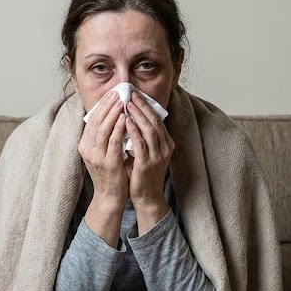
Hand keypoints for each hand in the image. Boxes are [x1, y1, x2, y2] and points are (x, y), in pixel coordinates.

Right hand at [79, 90, 128, 245]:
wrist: (110, 197)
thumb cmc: (110, 174)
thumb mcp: (102, 153)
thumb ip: (104, 137)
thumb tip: (112, 116)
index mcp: (84, 146)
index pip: (91, 120)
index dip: (102, 105)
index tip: (112, 93)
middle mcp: (87, 150)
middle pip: (96, 121)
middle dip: (107, 105)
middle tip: (118, 92)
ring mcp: (96, 157)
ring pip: (103, 128)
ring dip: (114, 113)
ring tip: (123, 101)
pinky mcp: (108, 163)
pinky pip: (113, 141)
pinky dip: (119, 128)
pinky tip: (127, 118)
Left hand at [125, 92, 172, 233]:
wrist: (147, 197)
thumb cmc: (142, 174)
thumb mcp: (145, 152)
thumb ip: (141, 137)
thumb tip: (129, 117)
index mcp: (166, 143)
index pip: (157, 119)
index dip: (146, 105)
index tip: (134, 94)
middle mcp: (165, 147)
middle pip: (154, 120)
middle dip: (142, 105)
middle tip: (130, 92)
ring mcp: (158, 156)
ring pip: (149, 129)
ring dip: (137, 114)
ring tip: (127, 102)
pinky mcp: (148, 164)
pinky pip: (141, 143)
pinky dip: (133, 130)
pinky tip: (125, 121)